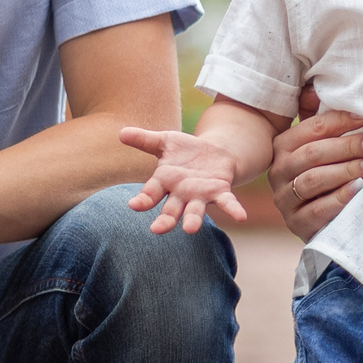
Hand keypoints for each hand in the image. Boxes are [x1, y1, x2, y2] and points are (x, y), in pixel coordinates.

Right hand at [119, 126, 248, 233]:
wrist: (215, 153)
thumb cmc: (185, 151)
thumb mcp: (165, 141)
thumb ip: (144, 139)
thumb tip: (121, 133)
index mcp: (164, 182)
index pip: (150, 193)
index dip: (143, 200)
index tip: (134, 205)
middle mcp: (181, 194)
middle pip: (171, 209)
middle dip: (165, 219)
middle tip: (157, 229)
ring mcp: (201, 195)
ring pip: (195, 211)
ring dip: (192, 220)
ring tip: (189, 229)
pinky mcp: (220, 191)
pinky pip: (227, 202)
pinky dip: (234, 210)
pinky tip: (241, 217)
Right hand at [269, 88, 362, 240]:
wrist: (319, 221)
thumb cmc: (324, 174)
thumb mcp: (320, 145)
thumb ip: (317, 118)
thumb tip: (317, 87)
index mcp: (282, 146)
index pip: (311, 128)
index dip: (340, 121)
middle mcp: (278, 171)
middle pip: (312, 154)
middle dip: (346, 146)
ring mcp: (284, 199)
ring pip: (313, 180)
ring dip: (345, 171)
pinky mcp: (296, 224)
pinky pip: (317, 209)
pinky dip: (340, 198)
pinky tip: (359, 189)